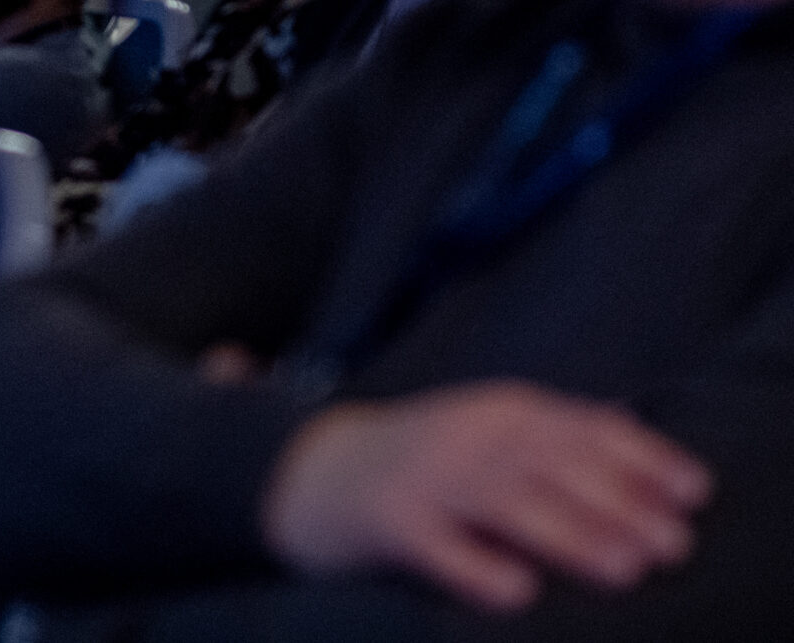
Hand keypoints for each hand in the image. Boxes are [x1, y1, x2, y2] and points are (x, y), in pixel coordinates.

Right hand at [264, 381, 711, 612]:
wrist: (309, 471)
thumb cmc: (419, 461)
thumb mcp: (485, 429)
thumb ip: (549, 432)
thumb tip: (632, 423)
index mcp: (497, 411)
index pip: (581, 426)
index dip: (642, 457)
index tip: (694, 491)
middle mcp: (463, 436)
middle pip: (550, 464)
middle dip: (617, 502)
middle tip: (670, 544)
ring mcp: (423, 478)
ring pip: (504, 503)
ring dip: (569, 534)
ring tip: (623, 568)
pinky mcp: (387, 521)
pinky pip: (436, 546)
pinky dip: (476, 568)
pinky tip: (515, 592)